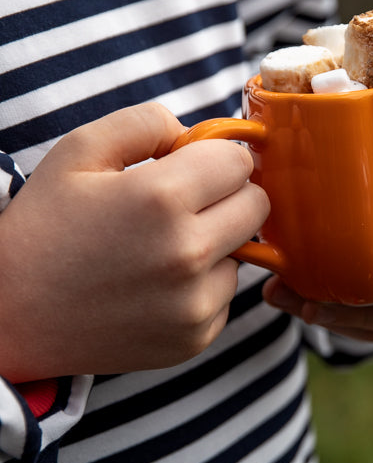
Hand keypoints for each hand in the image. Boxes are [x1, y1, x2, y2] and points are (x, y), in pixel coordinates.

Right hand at [0, 103, 268, 379]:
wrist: (13, 315)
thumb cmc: (44, 226)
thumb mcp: (79, 151)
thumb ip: (145, 122)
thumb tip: (196, 133)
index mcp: (161, 198)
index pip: (240, 162)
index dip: (216, 156)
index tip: (192, 165)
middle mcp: (187, 254)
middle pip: (258, 206)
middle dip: (228, 194)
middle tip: (184, 202)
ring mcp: (194, 304)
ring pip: (245, 253)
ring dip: (217, 243)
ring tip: (158, 248)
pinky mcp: (195, 339)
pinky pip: (225, 296)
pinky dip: (202, 286)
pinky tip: (154, 284)